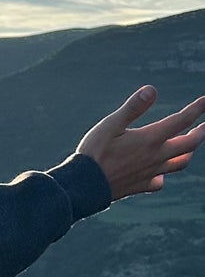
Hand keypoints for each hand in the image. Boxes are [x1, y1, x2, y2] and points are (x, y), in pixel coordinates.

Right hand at [76, 85, 204, 201]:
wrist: (83, 186)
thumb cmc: (94, 152)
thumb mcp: (109, 125)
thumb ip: (132, 108)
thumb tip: (151, 90)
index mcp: (150, 139)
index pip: (181, 121)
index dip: (196, 109)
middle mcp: (155, 157)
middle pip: (189, 145)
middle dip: (200, 133)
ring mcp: (149, 173)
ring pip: (179, 163)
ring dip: (188, 152)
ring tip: (189, 146)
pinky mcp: (140, 186)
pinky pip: (159, 182)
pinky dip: (163, 176)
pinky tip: (159, 174)